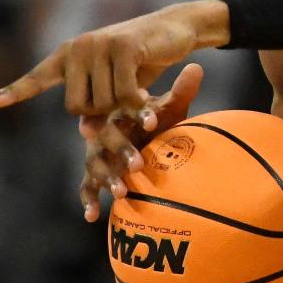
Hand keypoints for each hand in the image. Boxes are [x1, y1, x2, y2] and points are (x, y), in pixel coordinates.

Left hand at [0, 0, 229, 115]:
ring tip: (140, 95)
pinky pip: (124, 94)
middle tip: (124, 102)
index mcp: (70, 55)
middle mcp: (79, 47)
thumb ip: (98, 108)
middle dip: (102, 113)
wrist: (174, 29)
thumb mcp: (116, 88)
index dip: (16, 91)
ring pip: (103, 102)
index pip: (39, 77)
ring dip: (124, 108)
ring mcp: (99, 45)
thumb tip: (85, 132)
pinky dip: (138, 104)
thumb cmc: (143, 61)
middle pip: (78, 106)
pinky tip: (148, 100)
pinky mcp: (123, 48)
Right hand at [79, 63, 203, 221]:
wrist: (143, 138)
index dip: (139, 117)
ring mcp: (96, 154)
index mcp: (121, 110)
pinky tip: (93, 215)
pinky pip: (86, 188)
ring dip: (108, 178)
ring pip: (96, 165)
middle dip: (122, 151)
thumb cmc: (156, 122)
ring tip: (121, 192)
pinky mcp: (93, 175)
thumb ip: (181, 90)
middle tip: (138, 164)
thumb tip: (196, 67)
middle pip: (107, 139)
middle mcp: (104, 131)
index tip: (153, 124)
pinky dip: (88, 201)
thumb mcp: (169, 108)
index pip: (126, 110)